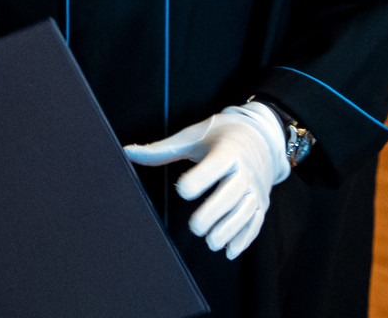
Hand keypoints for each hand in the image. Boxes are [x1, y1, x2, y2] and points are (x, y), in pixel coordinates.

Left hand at [122, 103, 287, 259]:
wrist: (260, 135)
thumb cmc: (219, 136)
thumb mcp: (192, 137)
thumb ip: (162, 150)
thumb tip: (127, 152)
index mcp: (227, 150)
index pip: (217, 164)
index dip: (201, 177)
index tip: (182, 189)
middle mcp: (245, 170)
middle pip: (233, 192)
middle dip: (215, 211)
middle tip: (195, 228)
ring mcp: (255, 187)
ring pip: (245, 210)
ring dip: (229, 229)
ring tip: (210, 242)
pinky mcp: (261, 202)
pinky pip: (255, 222)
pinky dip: (244, 238)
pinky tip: (229, 251)